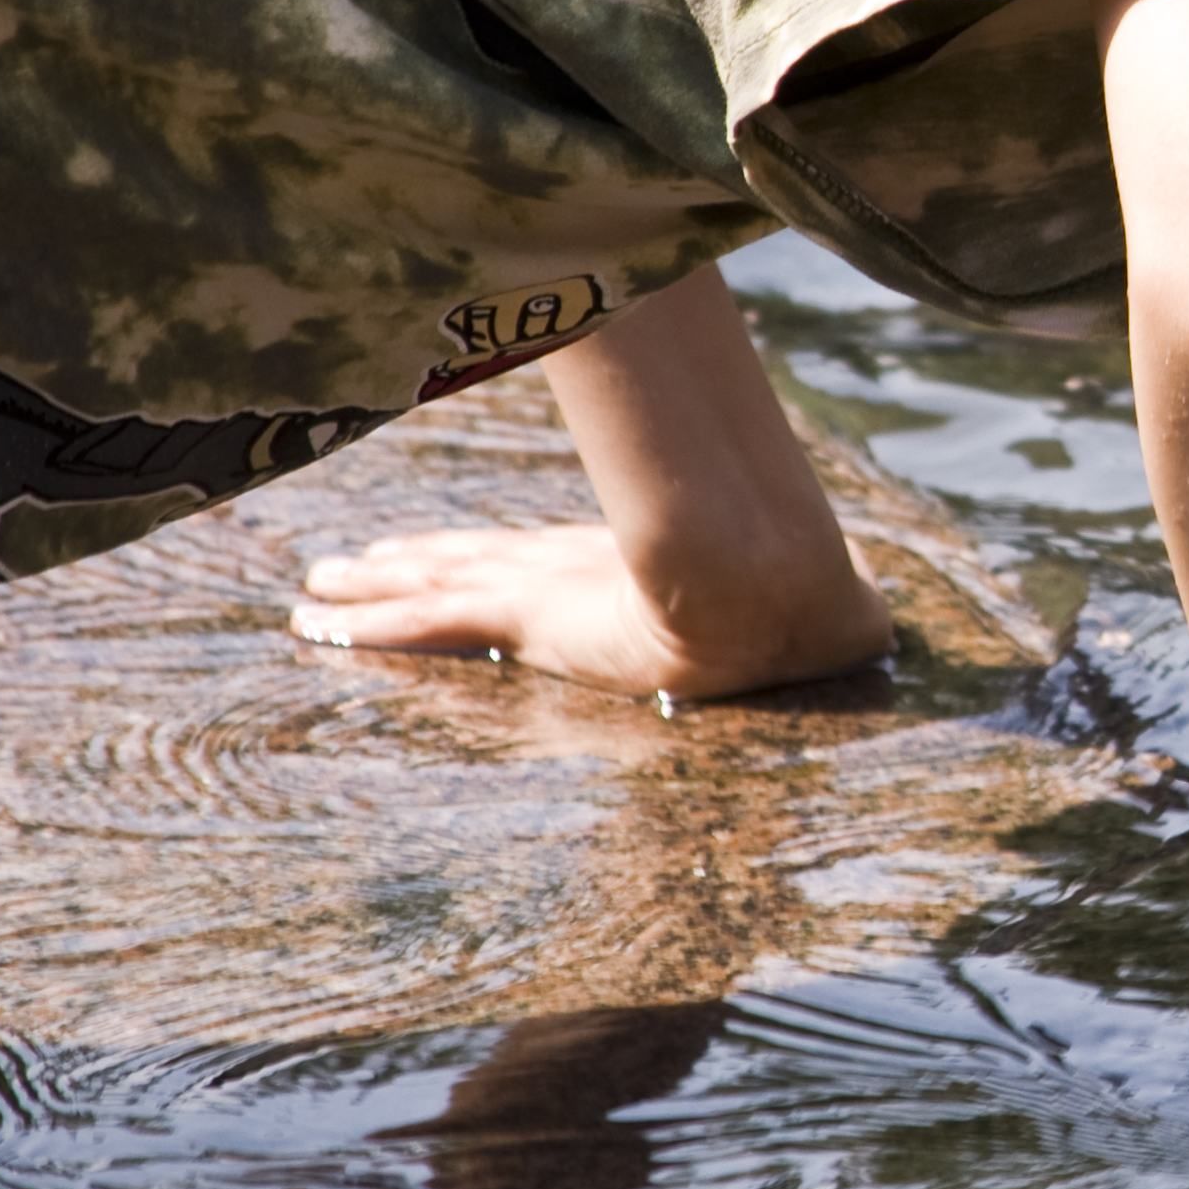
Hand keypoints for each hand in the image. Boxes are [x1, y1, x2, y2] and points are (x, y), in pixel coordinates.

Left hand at [291, 520, 890, 700]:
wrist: (781, 595)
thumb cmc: (801, 607)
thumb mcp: (796, 617)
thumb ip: (818, 621)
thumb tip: (876, 630)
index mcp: (623, 574)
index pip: (536, 564)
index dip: (486, 561)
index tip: (444, 558)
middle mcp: (575, 572)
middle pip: (470, 562)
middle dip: (408, 563)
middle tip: (345, 562)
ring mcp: (547, 589)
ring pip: (432, 585)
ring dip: (369, 588)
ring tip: (312, 588)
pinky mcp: (531, 618)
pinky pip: (430, 622)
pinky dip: (370, 622)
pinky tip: (320, 622)